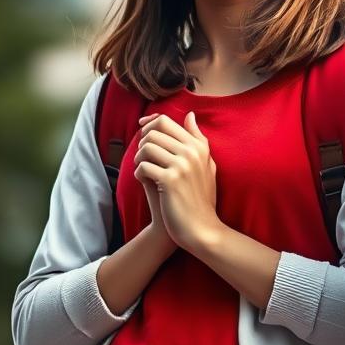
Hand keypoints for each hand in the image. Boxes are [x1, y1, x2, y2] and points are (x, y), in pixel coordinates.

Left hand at [134, 111, 219, 252]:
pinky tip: (145, 183)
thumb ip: (198, 139)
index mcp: (199, 146)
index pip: (166, 121)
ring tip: (145, 170)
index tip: (141, 132)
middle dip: (143, 142)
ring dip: (139, 158)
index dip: (148, 125)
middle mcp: (192, 152)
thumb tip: (190, 115)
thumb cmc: (200, 198)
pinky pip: (143, 167)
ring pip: (146, 147)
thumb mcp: (206, 165)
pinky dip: (139, 174)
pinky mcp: (170, 180)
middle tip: (144, 157)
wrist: (201, 228)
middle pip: (153, 131)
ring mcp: (182, 165)